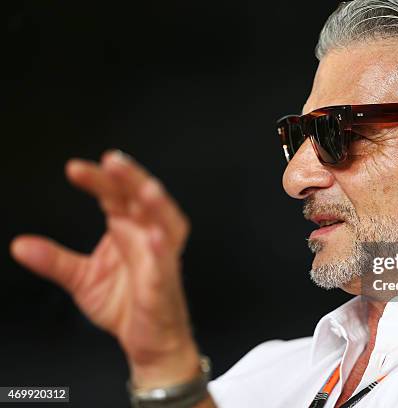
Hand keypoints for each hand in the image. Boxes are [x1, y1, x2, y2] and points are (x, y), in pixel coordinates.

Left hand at [10, 150, 200, 387]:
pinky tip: (156, 238)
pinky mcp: (164, 283)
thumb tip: (20, 245)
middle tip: (113, 162)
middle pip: (144, 200)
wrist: (147, 340)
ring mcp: (160, 258)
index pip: (114, 195)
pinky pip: (167, 265)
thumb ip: (54, 260)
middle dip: (132, 179)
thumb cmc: (125, 303)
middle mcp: (147, 237)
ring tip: (145, 190)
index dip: (98, 180)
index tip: (75, 170)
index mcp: (128, 229)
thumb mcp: (82, 279)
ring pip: (168, 223)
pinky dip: (164, 251)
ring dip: (158, 206)